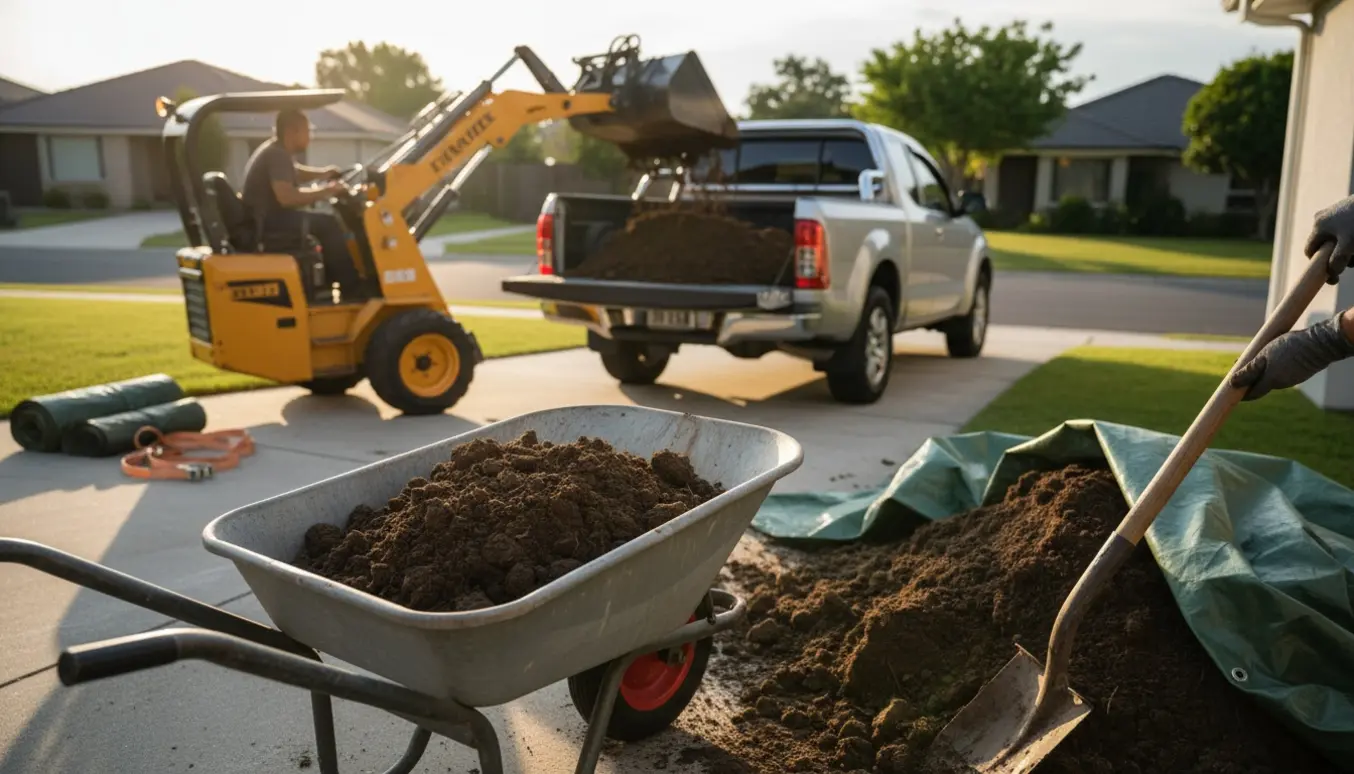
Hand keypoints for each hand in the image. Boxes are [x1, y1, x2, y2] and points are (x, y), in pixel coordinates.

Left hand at [1229, 313, 1353, 400]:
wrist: (1321, 343)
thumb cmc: (1290, 347)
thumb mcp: (1264, 355)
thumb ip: (1249, 369)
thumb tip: (1232, 382)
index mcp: (1271, 381)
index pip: (1253, 393)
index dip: (1241, 392)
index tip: (1232, 389)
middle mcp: (1282, 384)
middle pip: (1262, 384)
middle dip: (1251, 377)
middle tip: (1241, 364)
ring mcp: (1293, 378)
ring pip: (1273, 376)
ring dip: (1264, 369)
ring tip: (1258, 353)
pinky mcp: (1301, 372)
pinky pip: (1284, 371)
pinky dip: (1276, 365)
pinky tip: (1277, 353)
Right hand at [1304, 194, 1353, 283]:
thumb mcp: (1349, 245)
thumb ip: (1338, 261)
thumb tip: (1332, 274)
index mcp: (1318, 226)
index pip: (1310, 251)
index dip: (1319, 266)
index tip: (1332, 275)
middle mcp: (1322, 218)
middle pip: (1325, 246)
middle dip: (1337, 257)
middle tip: (1352, 262)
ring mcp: (1334, 213)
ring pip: (1337, 239)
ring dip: (1347, 249)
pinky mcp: (1347, 210)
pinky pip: (1345, 230)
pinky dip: (1351, 239)